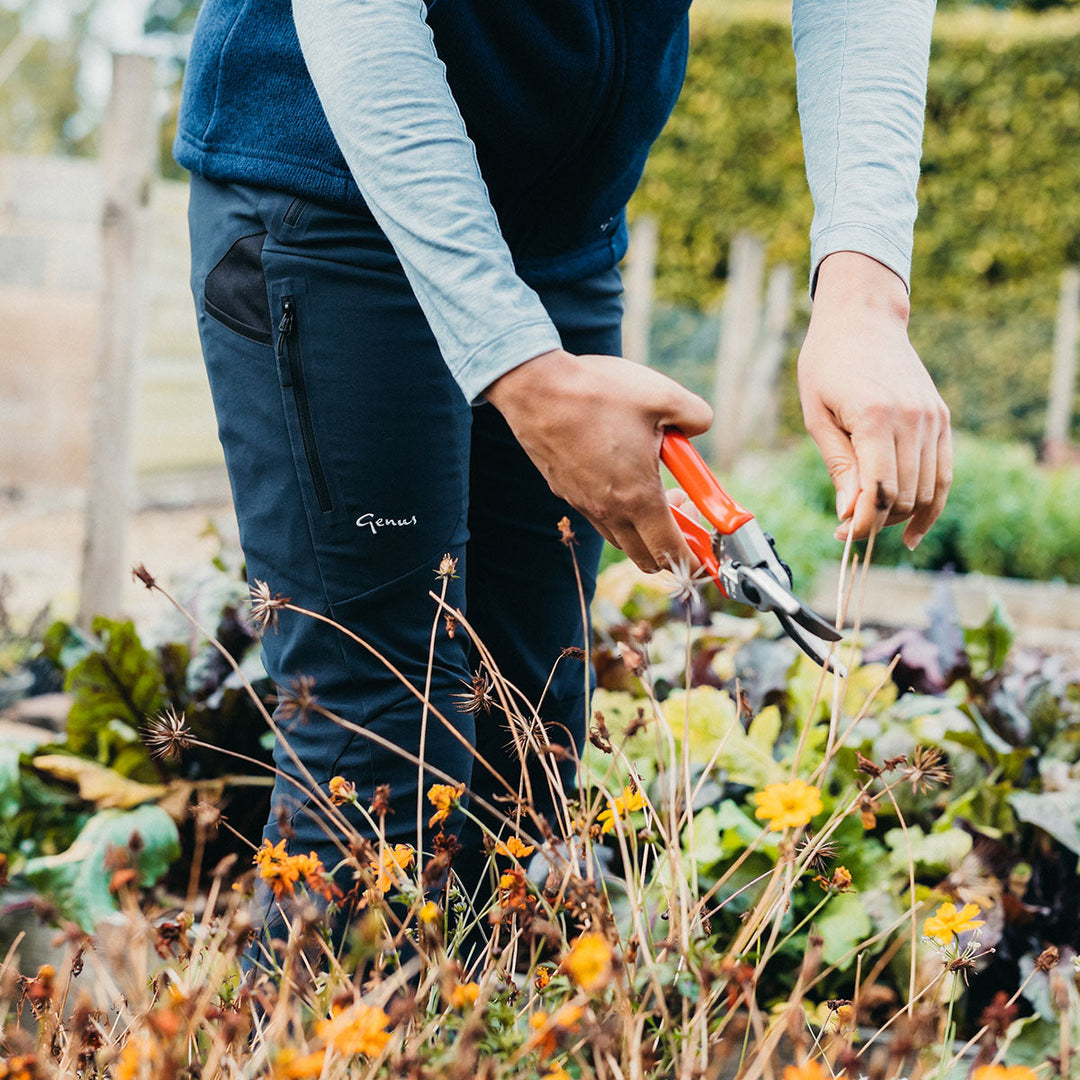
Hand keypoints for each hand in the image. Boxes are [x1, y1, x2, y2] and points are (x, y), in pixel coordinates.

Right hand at [485, 350, 712, 571]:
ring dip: (644, 528)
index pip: (671, 553)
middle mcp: (608, 511)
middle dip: (672, 546)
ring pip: (621, 538)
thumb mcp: (664, 396)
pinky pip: (599, 517)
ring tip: (652, 483)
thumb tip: (699, 427)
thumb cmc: (598, 392)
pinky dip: (618, 510)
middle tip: (682, 504)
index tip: (708, 546)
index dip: (695, 559)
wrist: (535, 387)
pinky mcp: (565, 491)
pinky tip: (621, 470)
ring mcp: (582, 504)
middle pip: (646, 558)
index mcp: (638, 497)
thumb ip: (697, 417)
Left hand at [798, 251, 951, 549]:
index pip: (880, 490)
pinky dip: (931, 505)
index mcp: (876, 417)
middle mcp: (913, 420)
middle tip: (848, 531)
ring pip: (927, 491)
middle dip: (877, 522)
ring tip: (871, 525)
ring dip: (901, 517)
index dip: (863, 523)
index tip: (843, 536)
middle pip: (905, 495)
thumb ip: (839, 466)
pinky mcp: (942, 419)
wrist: (862, 317)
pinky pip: (943, 474)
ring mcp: (933, 419)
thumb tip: (850, 514)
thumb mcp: (817, 416)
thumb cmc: (828, 363)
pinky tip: (912, 529)